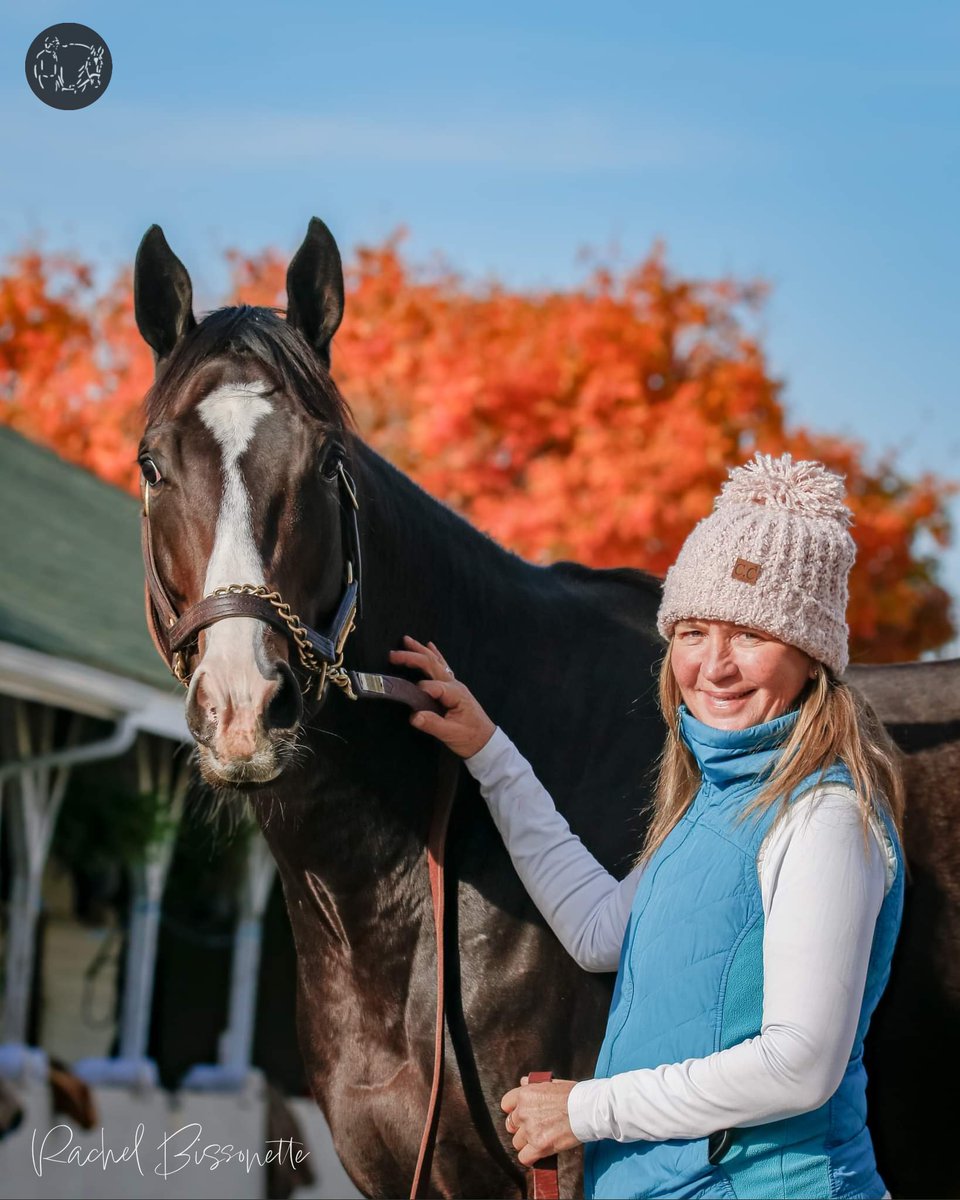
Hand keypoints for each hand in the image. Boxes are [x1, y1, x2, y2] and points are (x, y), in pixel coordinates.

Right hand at [388, 635, 495, 758]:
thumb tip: (414, 716)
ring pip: (436, 662)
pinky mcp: (453, 688)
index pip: (431, 686)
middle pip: (432, 665)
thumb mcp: (451, 734)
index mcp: (455, 694)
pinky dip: (434, 655)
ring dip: (420, 651)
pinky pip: (442, 667)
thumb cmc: (470, 738)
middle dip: (412, 657)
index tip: (407, 700)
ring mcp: (455, 684)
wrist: (486, 742)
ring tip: (406, 640)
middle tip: (393, 654)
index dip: (417, 691)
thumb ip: (433, 724)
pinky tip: (430, 646)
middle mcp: (454, 685)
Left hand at [501, 1076, 580, 1166]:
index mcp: (525, 1094)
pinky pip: (524, 1158)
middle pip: (511, 1125)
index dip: (513, 1111)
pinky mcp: (539, 1146)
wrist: (587, 1109)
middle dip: (521, 1128)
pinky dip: (531, 1158)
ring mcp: (530, 1130)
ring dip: (527, 1143)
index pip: (506, 1104)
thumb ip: (534, 1085)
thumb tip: (523, 1082)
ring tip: (540, 1140)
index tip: (521, 1115)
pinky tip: (538, 1154)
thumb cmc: (574, 1095)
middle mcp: (523, 1111)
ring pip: (517, 1142)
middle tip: (534, 1129)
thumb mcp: (552, 1083)